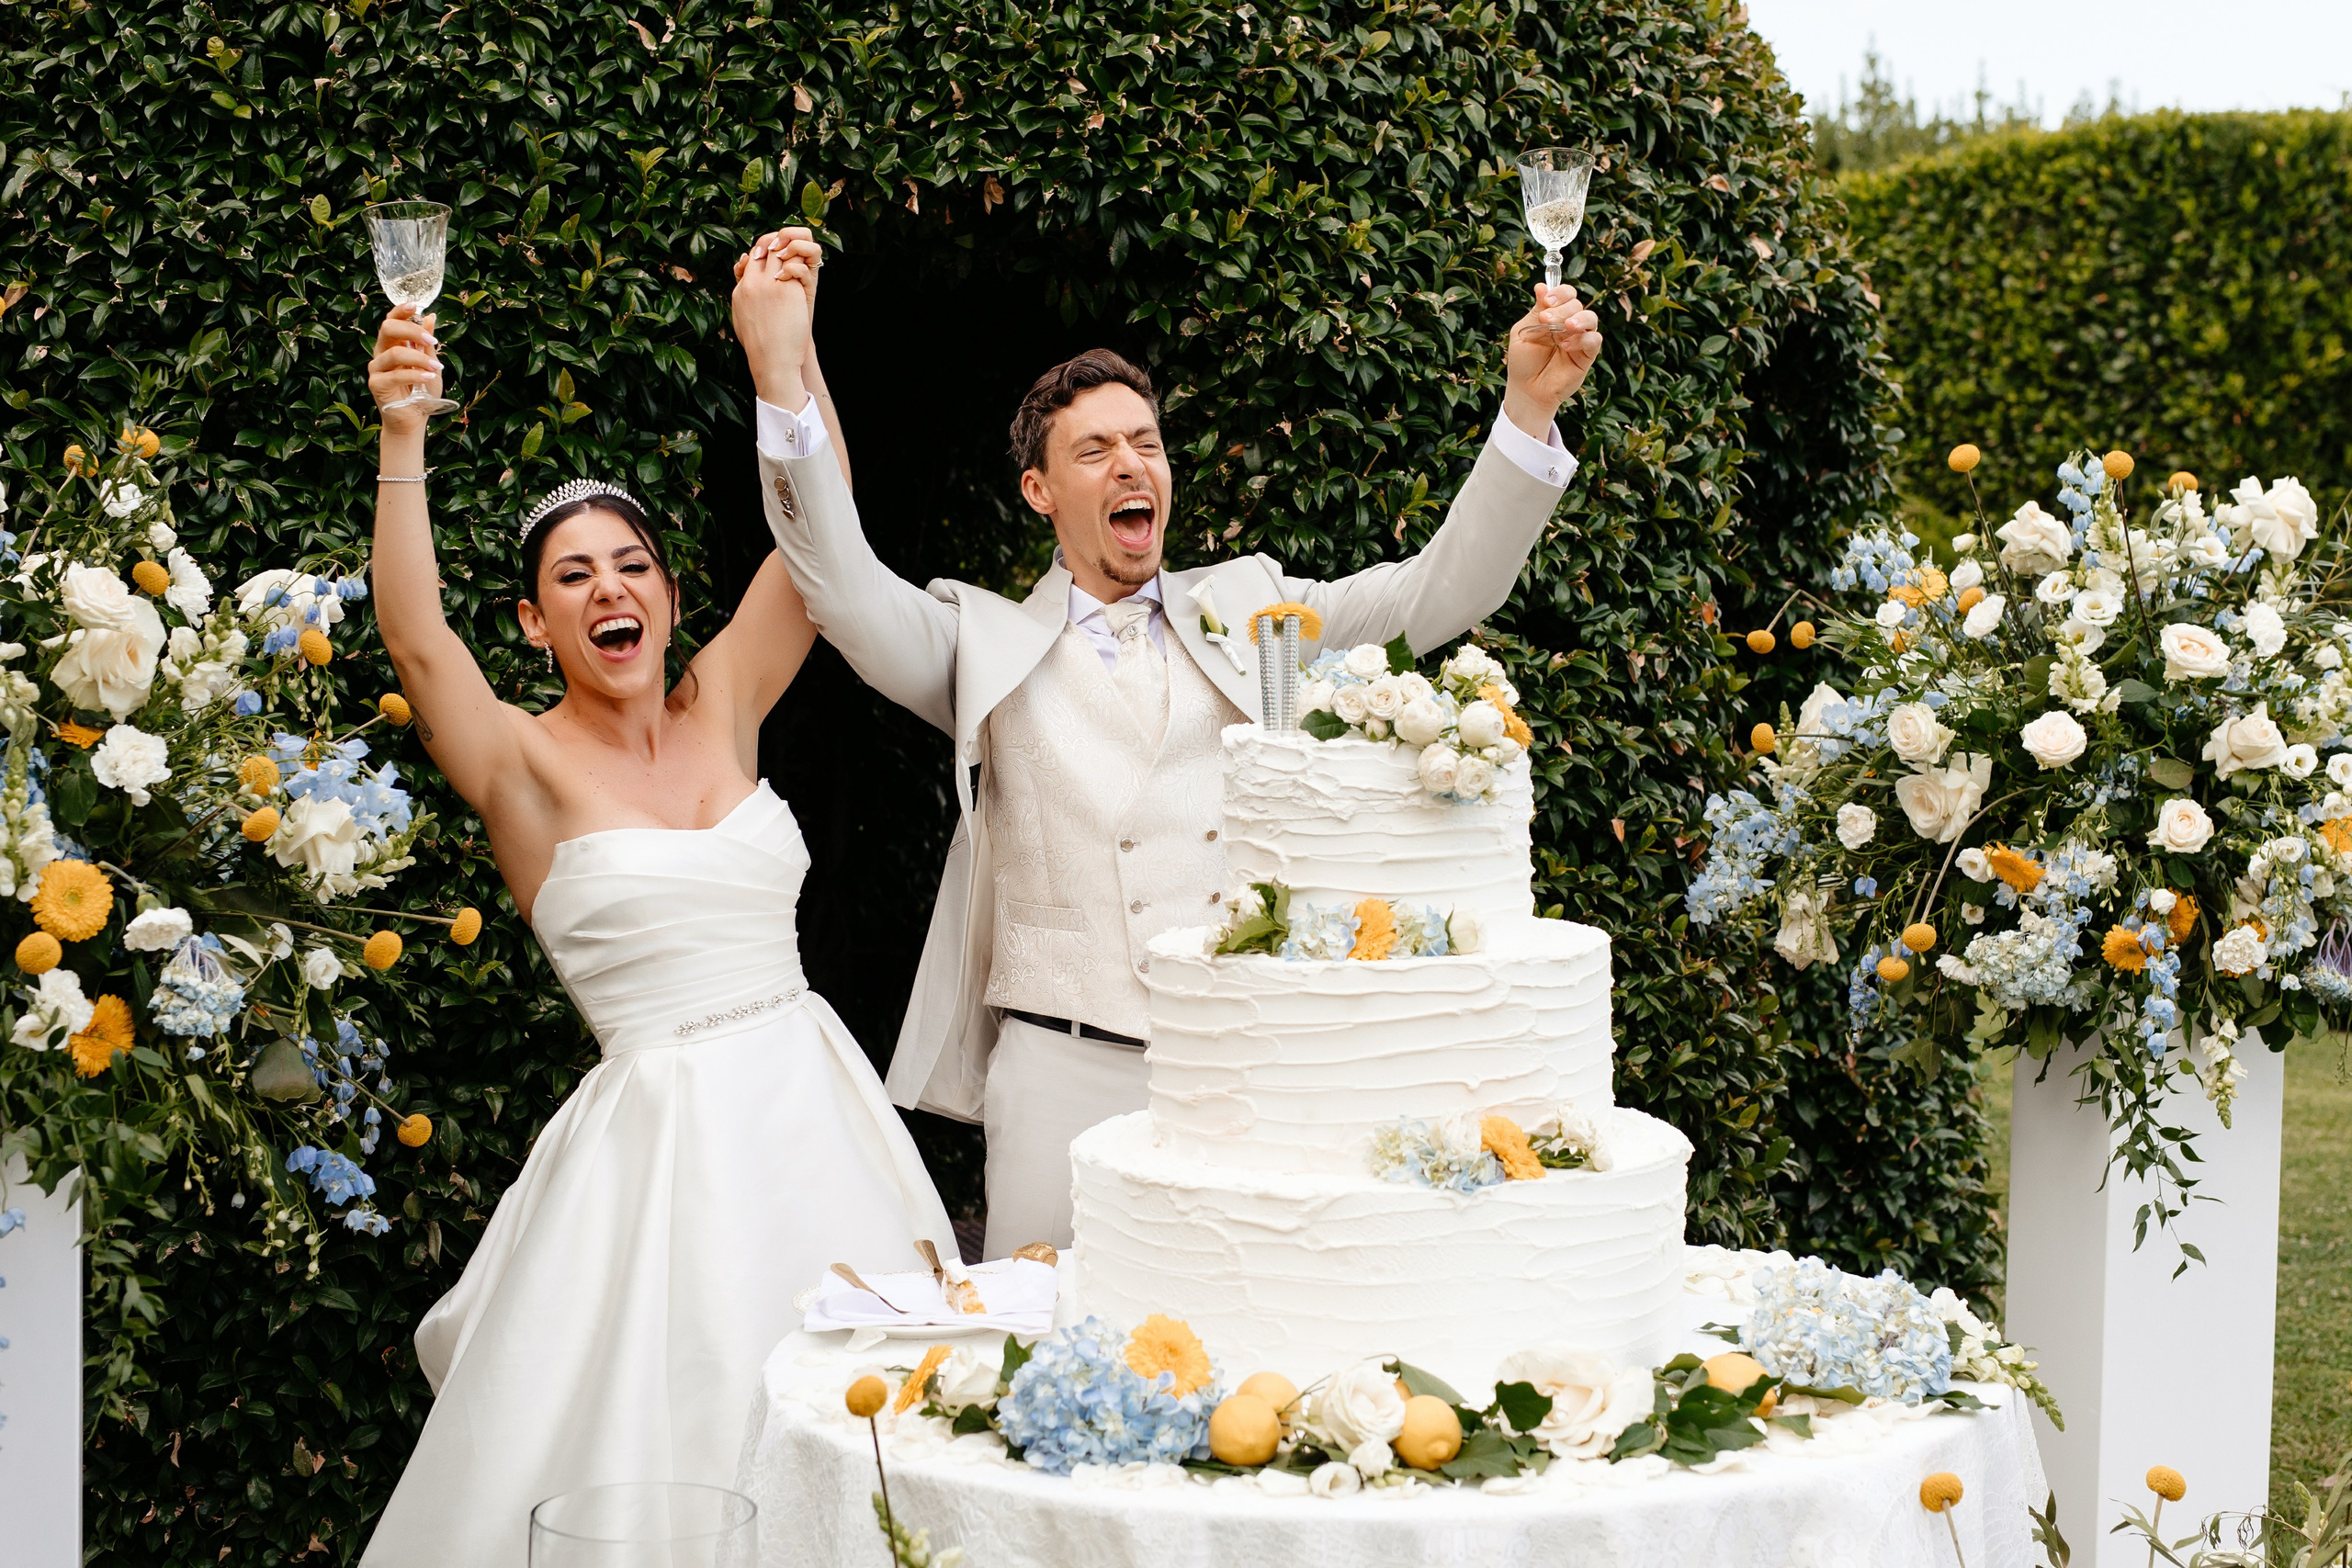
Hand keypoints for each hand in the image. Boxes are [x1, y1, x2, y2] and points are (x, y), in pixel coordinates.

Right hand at [369, 307, 442, 437]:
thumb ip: (428, 344)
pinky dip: (415, 375)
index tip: (415, 305)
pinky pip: (395, 375)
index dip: (400, 311)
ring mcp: (377, 368)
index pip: (391, 321)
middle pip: (388, 329)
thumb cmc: (421, 393)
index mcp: (393, 345)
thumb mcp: (430, 366)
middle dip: (411, 330)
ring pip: (395, 353)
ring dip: (420, 358)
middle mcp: (381, 353)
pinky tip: (429, 378)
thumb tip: (430, 317)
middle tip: (431, 340)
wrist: (414, 419)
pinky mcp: (376, 384)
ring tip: (437, 369)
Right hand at [732, 227, 821, 408]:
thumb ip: (741, 295)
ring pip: (781, 252)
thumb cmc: (760, 346)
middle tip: (792, 250)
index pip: (751, 257)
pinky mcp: (789, 290)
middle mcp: (754, 283)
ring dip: (792, 250)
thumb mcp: (740, 318)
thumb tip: (741, 279)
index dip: (765, 251)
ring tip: (801, 256)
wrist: (773, 361)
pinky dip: (803, 263)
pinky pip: (796, 265)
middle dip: (780, 244)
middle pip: (765, 248)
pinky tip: (809, 266)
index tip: (777, 255)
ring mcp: (771, 285)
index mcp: (741, 289)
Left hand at [1501, 284, 1603, 437]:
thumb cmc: (1523, 362)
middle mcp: (1569, 323)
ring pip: (1591, 318)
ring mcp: (1579, 339)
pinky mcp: (1586, 356)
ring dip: (1579, 319)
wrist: (1527, 390)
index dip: (1559, 293)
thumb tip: (1541, 286)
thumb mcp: (1524, 332)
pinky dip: (1582, 339)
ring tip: (1566, 327)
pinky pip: (1594, 341)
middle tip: (1546, 318)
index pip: (1565, 294)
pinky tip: (1566, 345)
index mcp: (1554, 314)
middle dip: (1562, 308)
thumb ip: (1535, 311)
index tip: (1546, 300)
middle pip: (1576, 304)